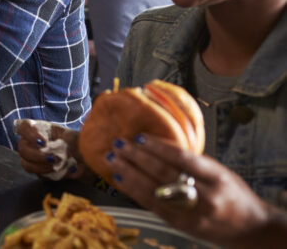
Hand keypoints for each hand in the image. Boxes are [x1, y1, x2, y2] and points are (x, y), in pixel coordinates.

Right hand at [15, 120, 84, 178]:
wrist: (84, 159)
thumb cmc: (76, 143)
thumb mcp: (73, 136)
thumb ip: (68, 139)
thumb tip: (65, 147)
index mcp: (39, 129)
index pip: (24, 127)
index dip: (29, 135)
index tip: (43, 143)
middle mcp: (32, 143)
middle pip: (22, 149)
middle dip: (37, 156)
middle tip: (53, 159)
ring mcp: (34, 158)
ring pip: (26, 164)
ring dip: (42, 167)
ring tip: (57, 166)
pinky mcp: (39, 171)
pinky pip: (38, 175)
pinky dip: (51, 174)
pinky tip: (62, 171)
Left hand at [109, 134, 273, 246]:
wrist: (251, 228)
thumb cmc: (233, 194)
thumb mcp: (219, 172)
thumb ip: (192, 162)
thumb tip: (156, 144)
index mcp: (217, 178)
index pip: (183, 159)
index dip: (159, 147)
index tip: (139, 136)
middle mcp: (205, 197)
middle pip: (165, 174)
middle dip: (138, 157)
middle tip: (118, 143)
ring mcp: (192, 213)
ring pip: (155, 191)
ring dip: (130, 173)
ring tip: (113, 159)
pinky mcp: (181, 225)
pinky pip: (153, 205)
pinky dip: (134, 191)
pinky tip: (120, 179)